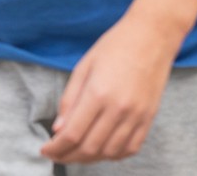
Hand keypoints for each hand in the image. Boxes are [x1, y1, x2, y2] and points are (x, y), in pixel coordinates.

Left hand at [41, 11, 182, 163]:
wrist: (152, 37)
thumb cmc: (114, 46)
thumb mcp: (83, 67)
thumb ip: (69, 100)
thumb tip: (58, 129)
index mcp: (98, 93)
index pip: (73, 134)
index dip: (56, 147)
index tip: (45, 150)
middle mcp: (119, 109)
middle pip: (90, 148)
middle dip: (68, 156)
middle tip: (56, 154)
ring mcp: (137, 117)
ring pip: (110, 152)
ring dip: (89, 159)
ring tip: (74, 154)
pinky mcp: (149, 119)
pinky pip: (130, 148)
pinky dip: (113, 155)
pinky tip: (100, 150)